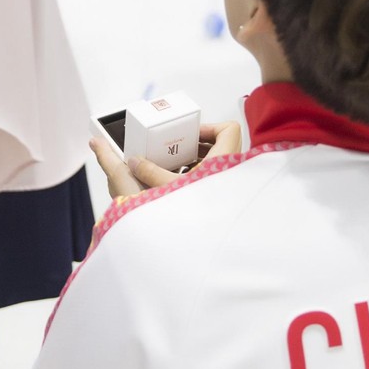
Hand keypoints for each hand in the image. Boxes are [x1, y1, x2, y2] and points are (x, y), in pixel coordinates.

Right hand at [89, 119, 243, 200]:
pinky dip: (198, 176)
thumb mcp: (172, 188)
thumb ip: (152, 173)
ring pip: (217, 161)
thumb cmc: (205, 215)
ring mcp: (229, 183)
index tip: (191, 134)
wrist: (214, 242)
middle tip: (179, 147)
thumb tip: (136, 163)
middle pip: (220, 143)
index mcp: (225, 161)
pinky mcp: (224, 195)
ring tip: (177, 165)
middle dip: (197, 144)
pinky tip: (181, 184)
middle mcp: (232, 170)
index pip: (228, 129)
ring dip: (197, 160)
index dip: (210, 127)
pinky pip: (213, 177)